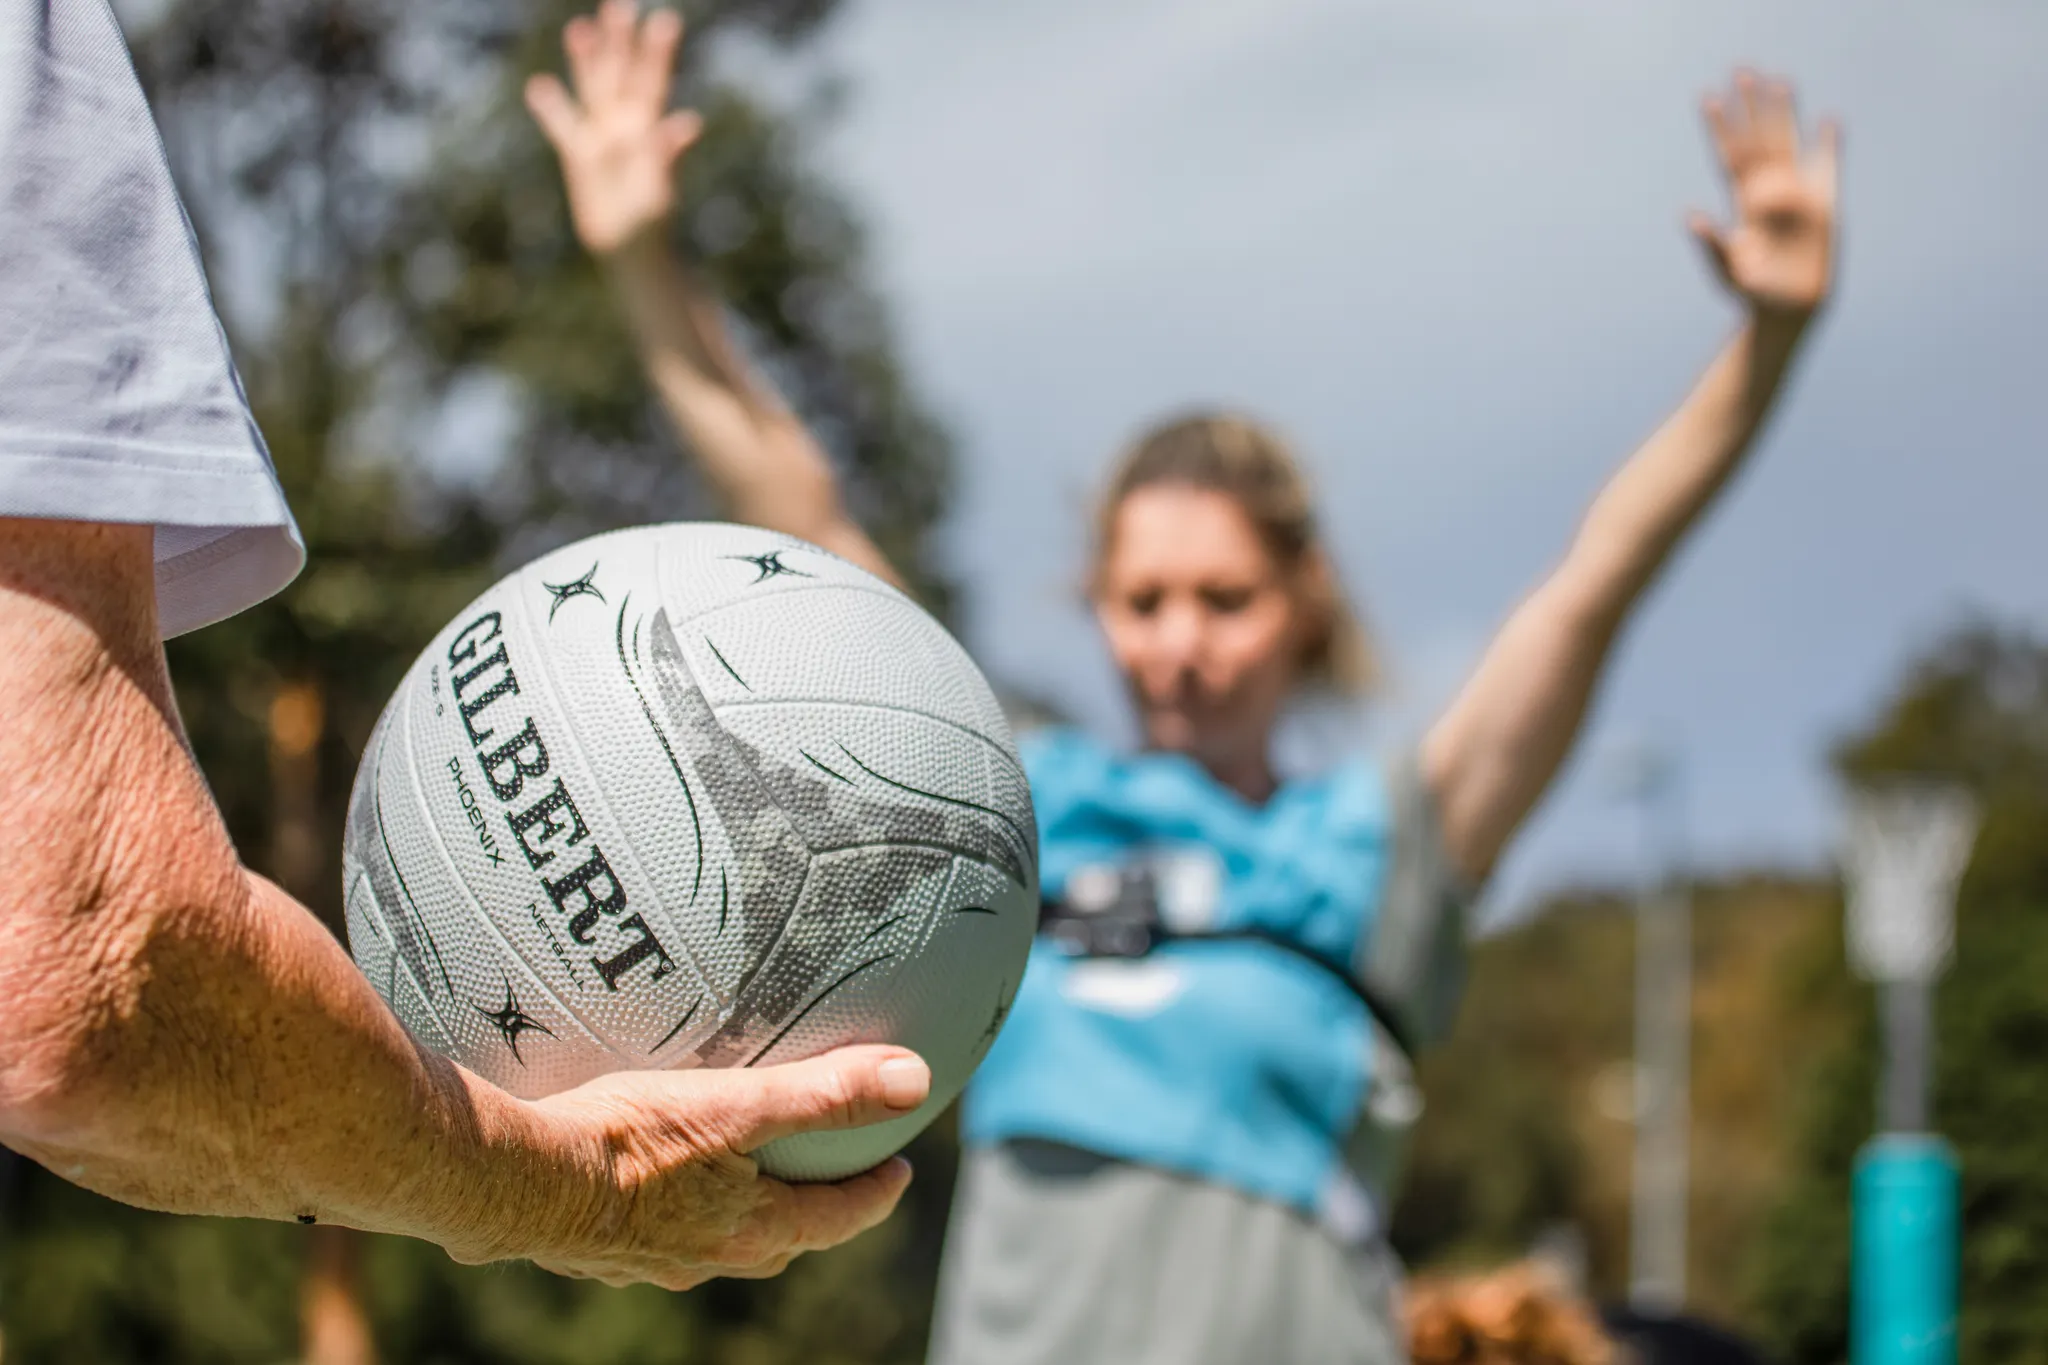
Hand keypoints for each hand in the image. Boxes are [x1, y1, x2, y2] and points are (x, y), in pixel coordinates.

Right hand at [486, 1045, 929, 1289]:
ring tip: (752, 1172)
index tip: (899, 1171)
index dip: (875, 1193)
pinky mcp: (601, 1248)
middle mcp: (707, 1258)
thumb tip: (914, 1079)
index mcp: (750, 1229)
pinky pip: (666, 1230)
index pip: (837, 1218)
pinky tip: (664, 1177)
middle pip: (784, 1237)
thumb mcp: (735, 1104)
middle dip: (818, 1208)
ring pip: (722, 1240)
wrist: (515, 1182)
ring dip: (749, 1210)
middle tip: (838, 1174)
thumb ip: (824, 1092)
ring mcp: (651, 1261)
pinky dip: (688, 1206)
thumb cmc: (625, 1141)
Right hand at [526, 0, 701, 257]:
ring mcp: (600, 138)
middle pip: (620, 74)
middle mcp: (624, 127)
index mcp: (646, 130)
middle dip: (619, 40)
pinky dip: (550, 108)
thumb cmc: (650, 224)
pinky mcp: (578, 157)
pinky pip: (562, 126)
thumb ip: (667, 153)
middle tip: (619, 4)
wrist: (630, 252)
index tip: (663, 20)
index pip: (652, 82)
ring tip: (579, 28)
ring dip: (585, 60)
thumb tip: (687, 124)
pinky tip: (538, 86)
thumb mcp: (658, 188)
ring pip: (591, 89)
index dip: (657, 52)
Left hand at [1690, 71, 1840, 317]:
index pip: (1729, 156)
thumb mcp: (1727, 270)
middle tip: (1742, 71)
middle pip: (1758, 139)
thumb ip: (1712, 244)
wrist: (1788, 310)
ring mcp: (1797, 196)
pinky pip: (1828, 168)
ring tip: (1780, 81)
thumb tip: (1692, 217)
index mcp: (1743, 204)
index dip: (1720, 129)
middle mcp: (1768, 193)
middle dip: (1751, 107)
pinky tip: (1829, 122)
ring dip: (1785, 114)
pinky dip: (1830, 146)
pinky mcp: (1825, 206)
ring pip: (1790, 144)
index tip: (1708, 98)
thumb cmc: (1752, 295)